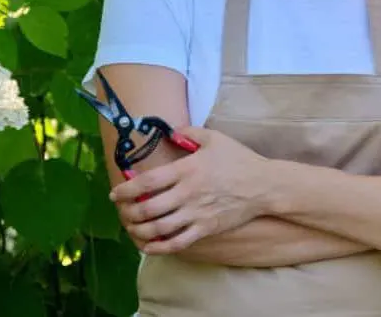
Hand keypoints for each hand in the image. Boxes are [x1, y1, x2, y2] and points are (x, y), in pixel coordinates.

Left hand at [109, 126, 268, 253]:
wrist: (264, 185)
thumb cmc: (239, 160)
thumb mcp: (216, 138)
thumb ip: (189, 132)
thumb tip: (169, 133)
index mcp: (187, 170)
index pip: (147, 182)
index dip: (126, 190)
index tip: (116, 193)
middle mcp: (187, 193)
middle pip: (146, 208)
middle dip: (127, 212)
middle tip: (122, 211)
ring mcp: (196, 213)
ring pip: (157, 228)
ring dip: (138, 230)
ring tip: (132, 227)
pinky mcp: (205, 229)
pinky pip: (176, 243)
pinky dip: (158, 247)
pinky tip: (149, 244)